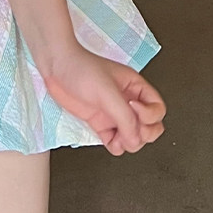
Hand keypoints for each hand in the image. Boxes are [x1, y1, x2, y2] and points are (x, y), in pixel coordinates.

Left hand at [42, 48, 165, 154]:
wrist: (56, 67)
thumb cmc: (81, 67)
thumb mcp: (107, 91)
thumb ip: (124, 117)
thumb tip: (136, 139)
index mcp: (135, 87)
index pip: (157, 109)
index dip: (149, 115)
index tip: (132, 108)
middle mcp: (127, 101)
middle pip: (151, 127)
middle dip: (144, 133)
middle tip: (129, 129)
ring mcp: (114, 113)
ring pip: (135, 137)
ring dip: (129, 142)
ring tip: (117, 135)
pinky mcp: (100, 123)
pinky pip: (116, 142)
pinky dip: (116, 146)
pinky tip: (109, 139)